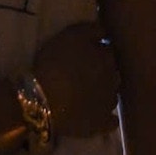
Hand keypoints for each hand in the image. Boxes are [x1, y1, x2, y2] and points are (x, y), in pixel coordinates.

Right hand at [32, 20, 120, 138]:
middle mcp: (113, 79)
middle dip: (103, 73)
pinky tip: (98, 118)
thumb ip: (92, 30)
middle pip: (112, 73)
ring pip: (112, 95)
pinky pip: (111, 122)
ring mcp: (108, 104)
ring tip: (87, 95)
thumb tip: (105, 32)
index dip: (97, 52)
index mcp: (107, 57)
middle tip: (84, 75)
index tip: (86, 55)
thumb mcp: (71, 34)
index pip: (108, 51)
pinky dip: (106, 120)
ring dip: (104, 94)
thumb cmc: (54, 64)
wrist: (41, 100)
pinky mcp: (100, 125)